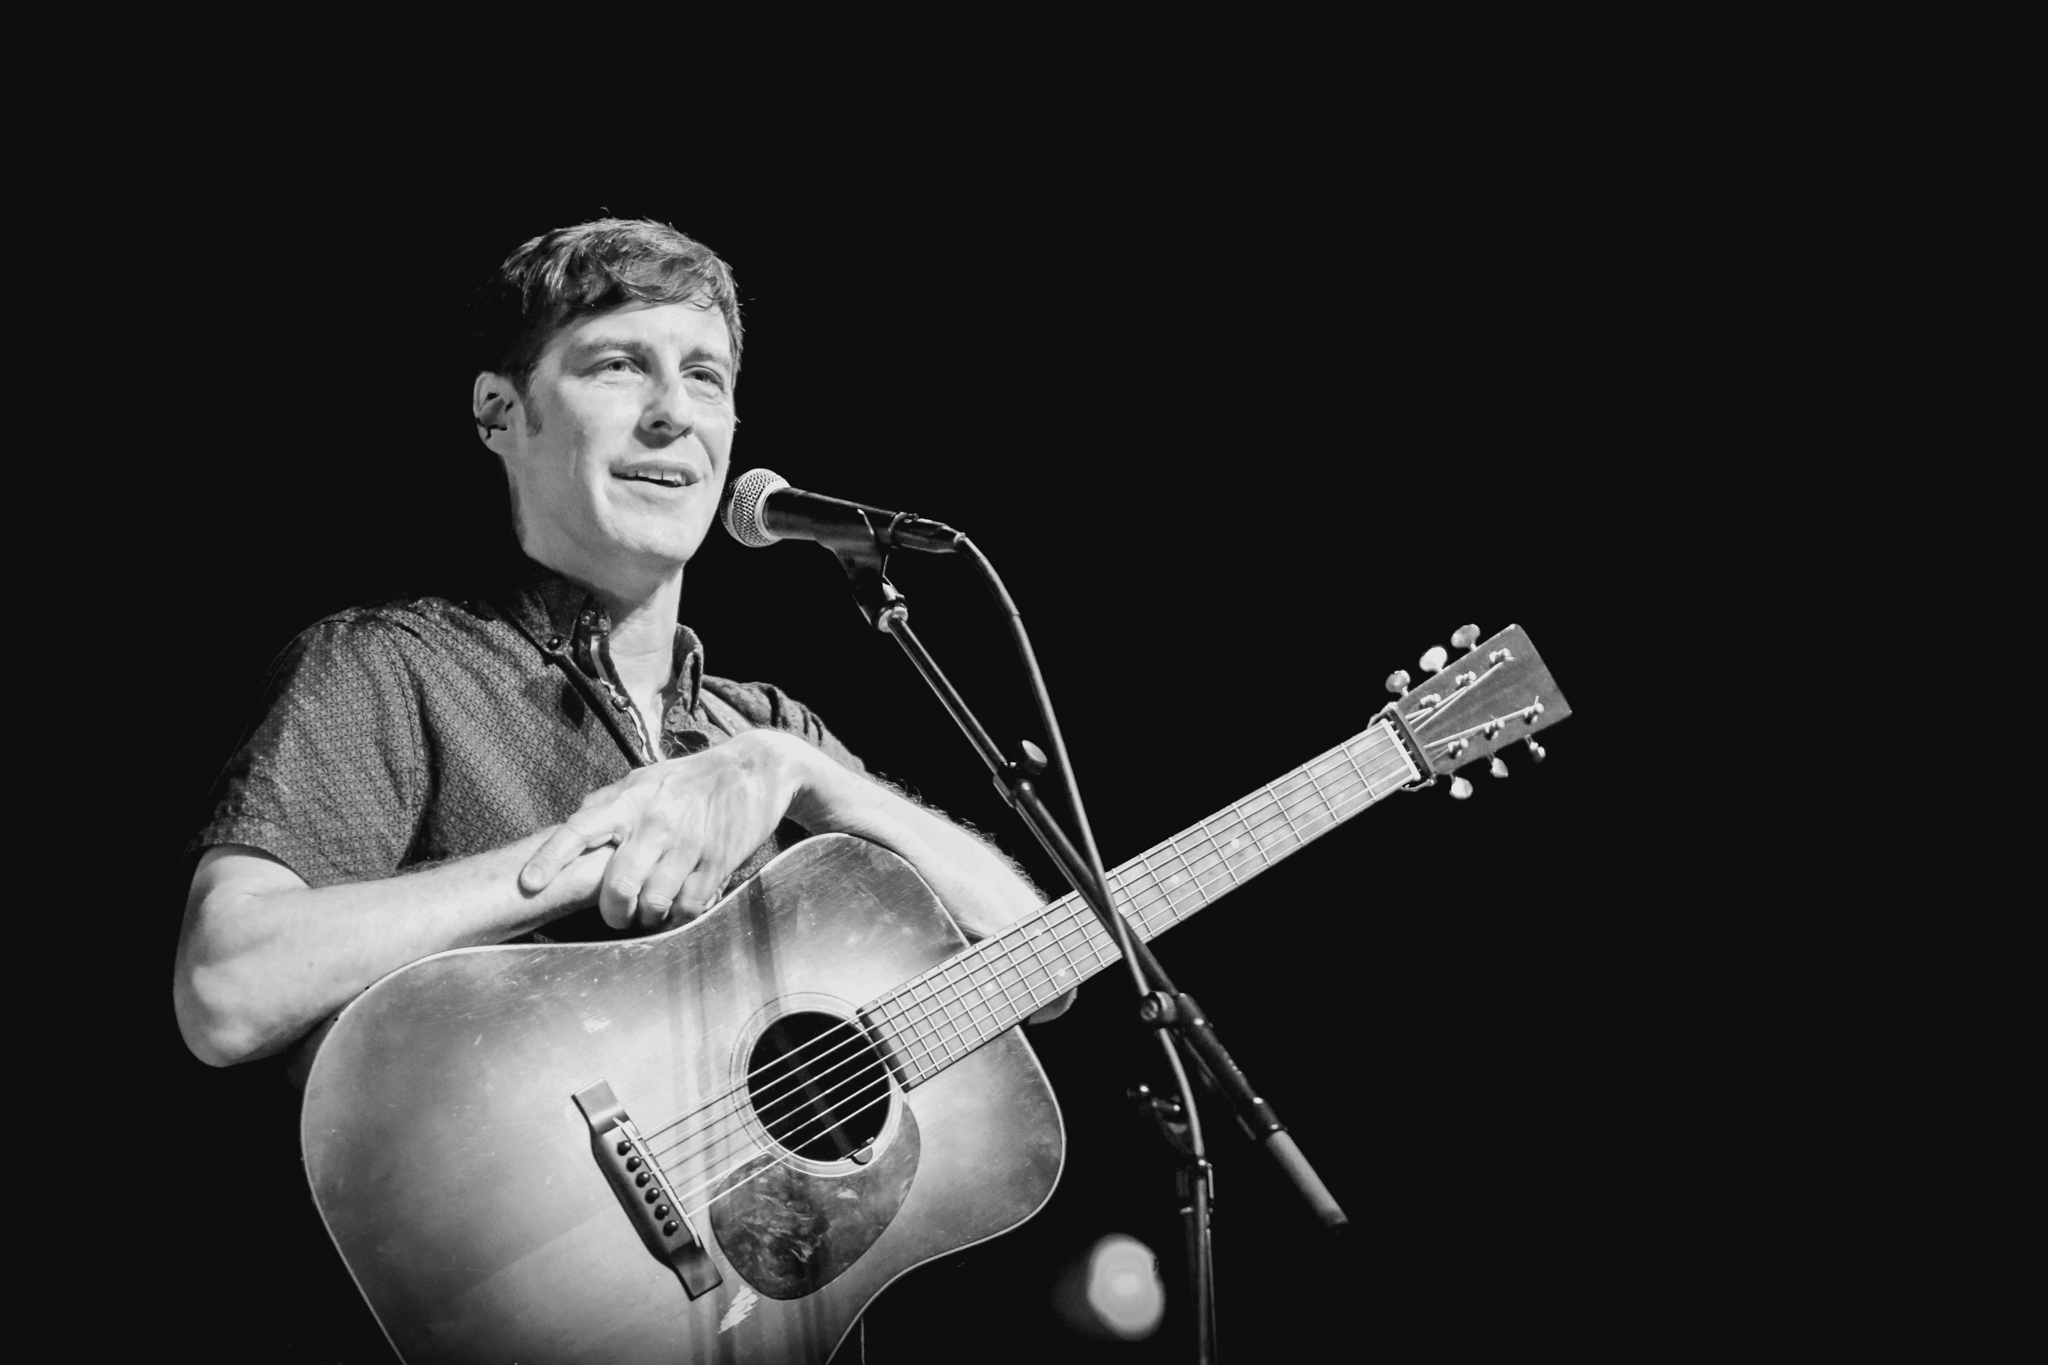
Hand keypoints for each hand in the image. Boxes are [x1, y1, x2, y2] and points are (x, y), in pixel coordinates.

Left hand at [520, 732, 804, 930]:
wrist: (756, 769)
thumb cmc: (691, 779)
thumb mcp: (646, 778)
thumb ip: (607, 804)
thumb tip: (570, 824)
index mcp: (631, 799)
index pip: (580, 828)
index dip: (552, 858)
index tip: (529, 884)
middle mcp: (656, 821)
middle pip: (619, 885)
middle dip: (613, 912)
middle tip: (617, 914)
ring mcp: (689, 843)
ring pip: (653, 903)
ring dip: (648, 917)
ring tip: (651, 909)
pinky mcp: (717, 861)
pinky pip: (688, 907)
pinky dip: (679, 914)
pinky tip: (680, 903)